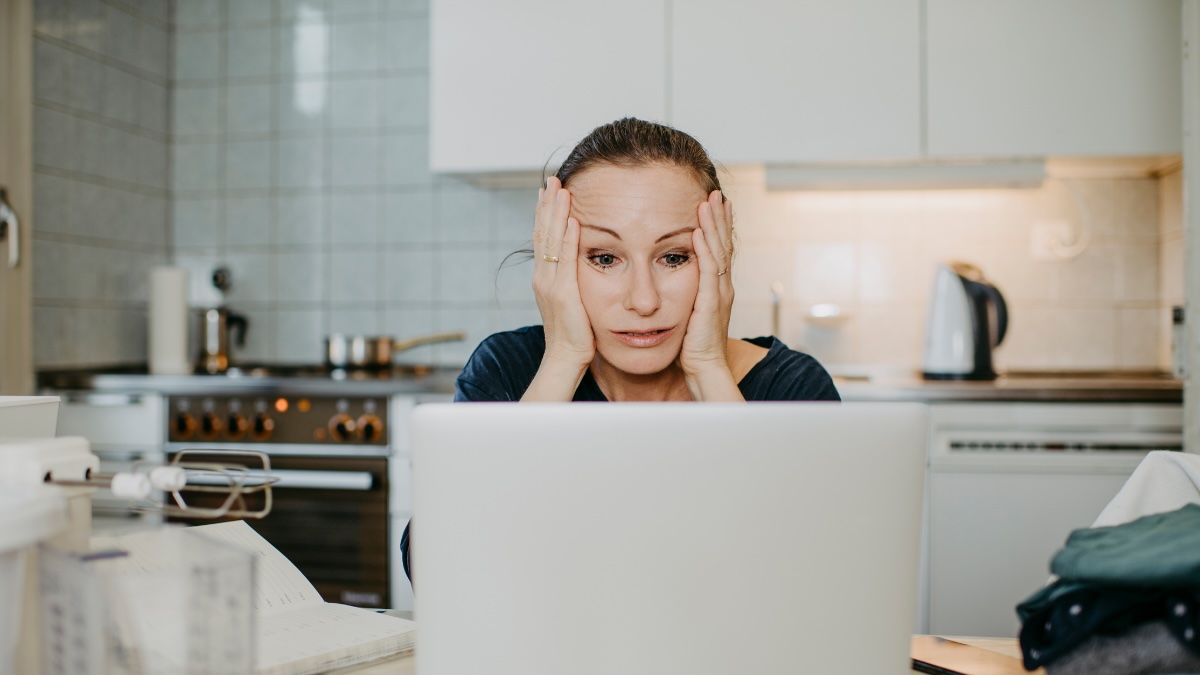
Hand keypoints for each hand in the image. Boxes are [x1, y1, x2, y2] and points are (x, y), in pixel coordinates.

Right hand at [531, 176, 594, 368]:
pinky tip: (572, 219)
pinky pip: (565, 259)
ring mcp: (550, 283)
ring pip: (551, 240)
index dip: (545, 213)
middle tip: (552, 179)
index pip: (543, 237)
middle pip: (543, 232)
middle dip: (547, 204)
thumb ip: (571, 280)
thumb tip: (579, 265)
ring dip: (555, 212)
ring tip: (560, 188)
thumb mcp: (572, 300)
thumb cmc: (575, 333)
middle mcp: (542, 276)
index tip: (549, 191)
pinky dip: (567, 237)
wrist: (566, 357)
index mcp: (545, 276)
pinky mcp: (562, 292)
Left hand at [679, 190, 735, 380]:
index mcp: (716, 288)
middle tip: (716, 193)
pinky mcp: (710, 301)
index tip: (714, 205)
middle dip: (719, 217)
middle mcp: (721, 286)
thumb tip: (670, 283)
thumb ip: (684, 296)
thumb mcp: (688, 314)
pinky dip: (705, 248)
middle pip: (723, 244)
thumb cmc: (693, 347)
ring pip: (718, 250)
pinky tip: (699, 231)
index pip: (719, 250)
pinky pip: (708, 269)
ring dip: (713, 224)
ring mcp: (719, 292)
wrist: (704, 369)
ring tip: (710, 201)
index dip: (717, 227)